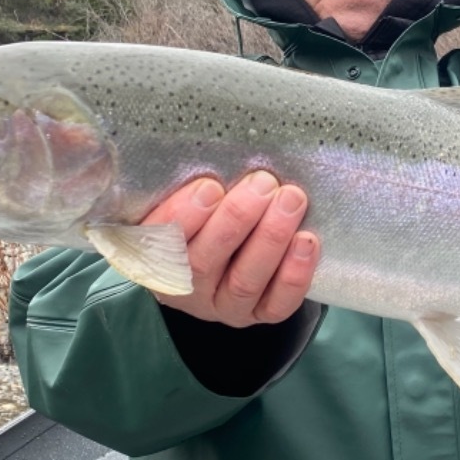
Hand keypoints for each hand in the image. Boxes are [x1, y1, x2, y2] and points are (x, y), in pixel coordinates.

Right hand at [143, 173, 318, 326]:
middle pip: (203, 262)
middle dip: (236, 219)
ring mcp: (223, 306)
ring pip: (243, 281)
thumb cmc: (207, 212)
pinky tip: (306, 240)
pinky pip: (276, 303)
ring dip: (270, 238)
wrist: (237, 250)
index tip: (210, 186)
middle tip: (263, 183)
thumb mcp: (185, 196)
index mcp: (153, 257)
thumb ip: (184, 182)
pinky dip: (293, 273)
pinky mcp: (259, 315)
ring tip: (291, 200)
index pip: (158, 243)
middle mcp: (185, 289)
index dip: (184, 216)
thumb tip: (188, 145)